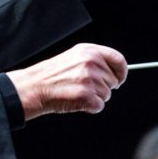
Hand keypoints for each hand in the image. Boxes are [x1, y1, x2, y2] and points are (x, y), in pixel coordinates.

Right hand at [7, 43, 126, 120]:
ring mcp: (89, 80)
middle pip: (114, 81)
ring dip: (95, 97)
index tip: (119, 79)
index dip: (121, 72)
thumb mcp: (74, 56)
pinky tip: (76, 100)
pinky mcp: (86, 96)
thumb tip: (114, 70)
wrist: (35, 86)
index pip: (118, 60)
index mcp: (90, 51)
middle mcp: (91, 63)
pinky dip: (90, 107)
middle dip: (103, 87)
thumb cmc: (53, 74)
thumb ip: (95, 60)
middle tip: (84, 86)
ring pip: (107, 95)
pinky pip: (99, 106)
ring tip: (77, 92)